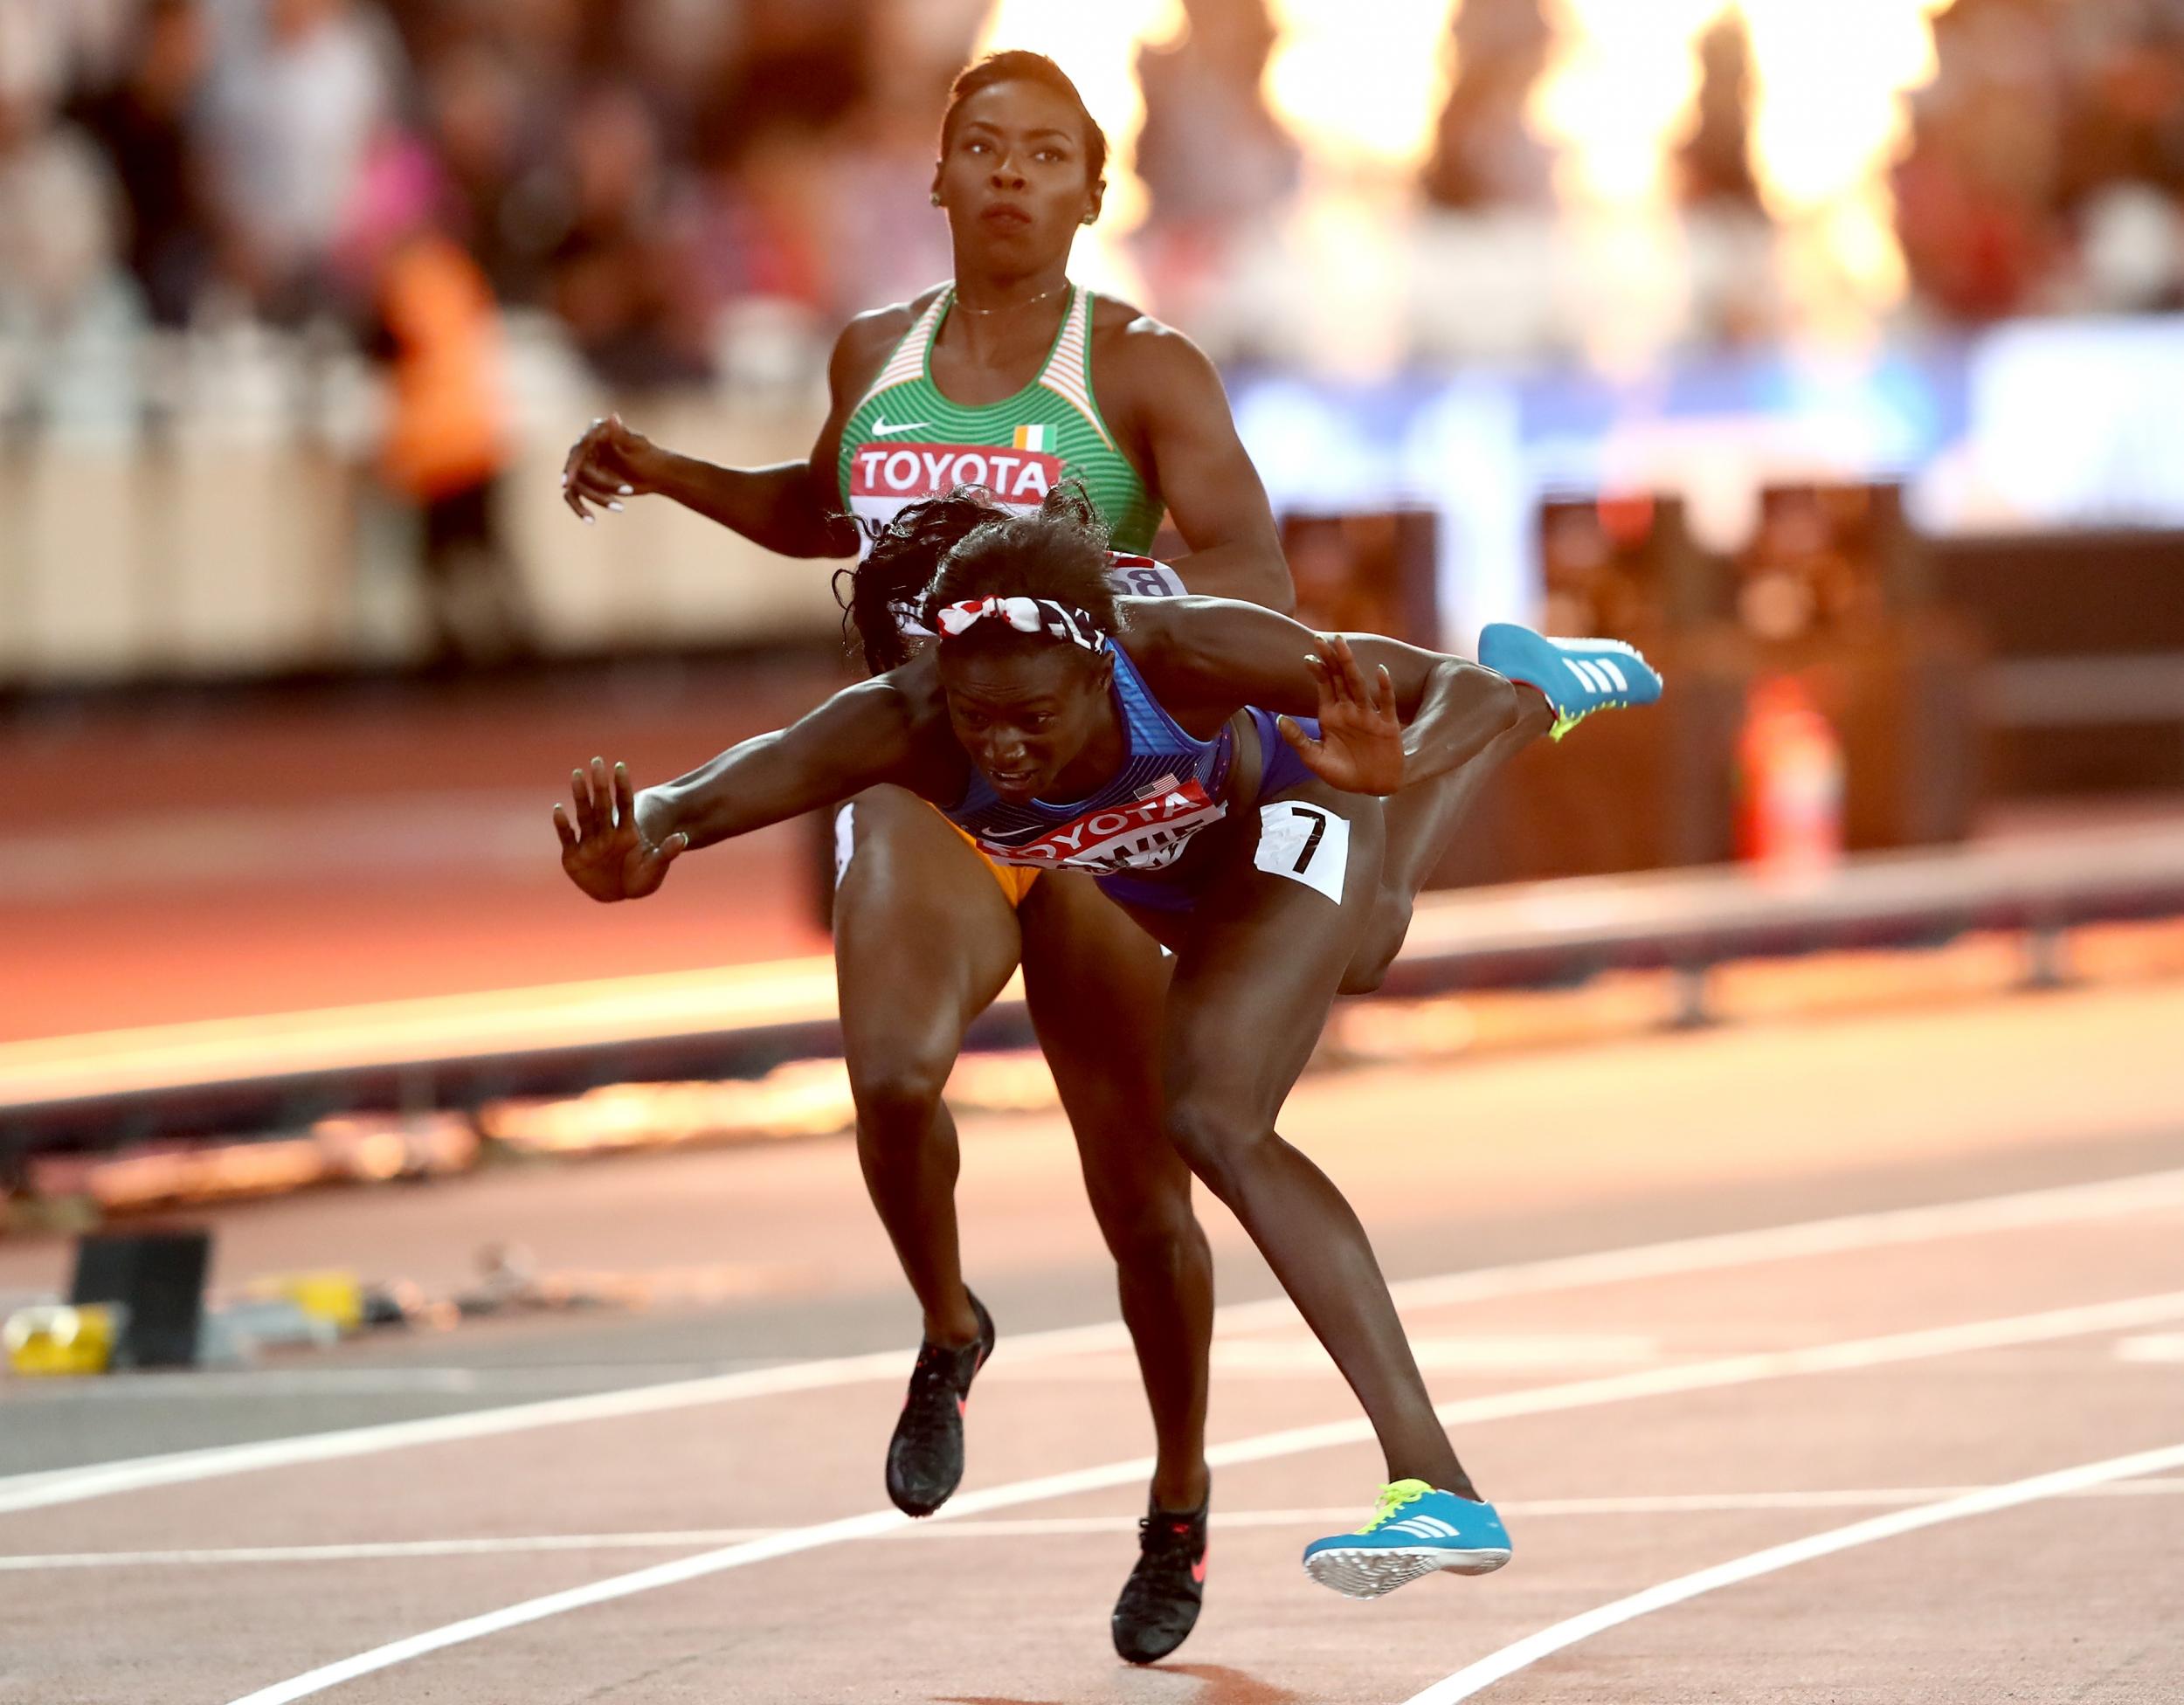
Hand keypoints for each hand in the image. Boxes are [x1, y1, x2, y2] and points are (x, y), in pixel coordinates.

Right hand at [553, 758, 686, 900]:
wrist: (618, 896)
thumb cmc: (640, 880)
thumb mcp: (655, 868)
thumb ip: (667, 853)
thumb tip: (683, 838)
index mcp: (627, 833)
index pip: (625, 804)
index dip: (623, 786)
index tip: (620, 766)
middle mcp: (607, 833)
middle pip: (603, 804)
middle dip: (600, 784)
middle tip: (596, 761)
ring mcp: (590, 842)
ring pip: (584, 815)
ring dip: (581, 796)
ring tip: (577, 775)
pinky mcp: (573, 855)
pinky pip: (568, 837)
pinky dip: (563, 825)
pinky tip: (559, 809)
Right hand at [562, 414, 669, 522]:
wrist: (659, 474)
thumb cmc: (650, 456)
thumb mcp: (636, 446)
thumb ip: (621, 434)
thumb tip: (612, 417)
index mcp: (596, 434)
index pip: (579, 449)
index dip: (573, 465)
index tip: (568, 481)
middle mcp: (587, 448)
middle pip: (577, 469)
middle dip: (591, 485)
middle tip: (599, 497)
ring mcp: (585, 466)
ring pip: (577, 485)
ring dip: (597, 497)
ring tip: (620, 507)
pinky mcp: (587, 482)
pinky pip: (576, 496)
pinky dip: (580, 509)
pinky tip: (591, 520)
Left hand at [1280, 635, 1404, 795]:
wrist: (1373, 788)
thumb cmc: (1344, 773)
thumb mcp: (1315, 759)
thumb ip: (1298, 740)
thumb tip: (1280, 720)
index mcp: (1331, 715)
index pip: (1324, 686)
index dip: (1317, 670)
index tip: (1308, 657)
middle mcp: (1350, 710)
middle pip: (1339, 678)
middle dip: (1331, 659)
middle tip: (1321, 638)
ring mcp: (1368, 715)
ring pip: (1358, 685)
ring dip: (1350, 665)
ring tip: (1342, 645)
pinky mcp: (1387, 725)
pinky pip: (1386, 703)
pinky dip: (1384, 687)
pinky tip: (1380, 671)